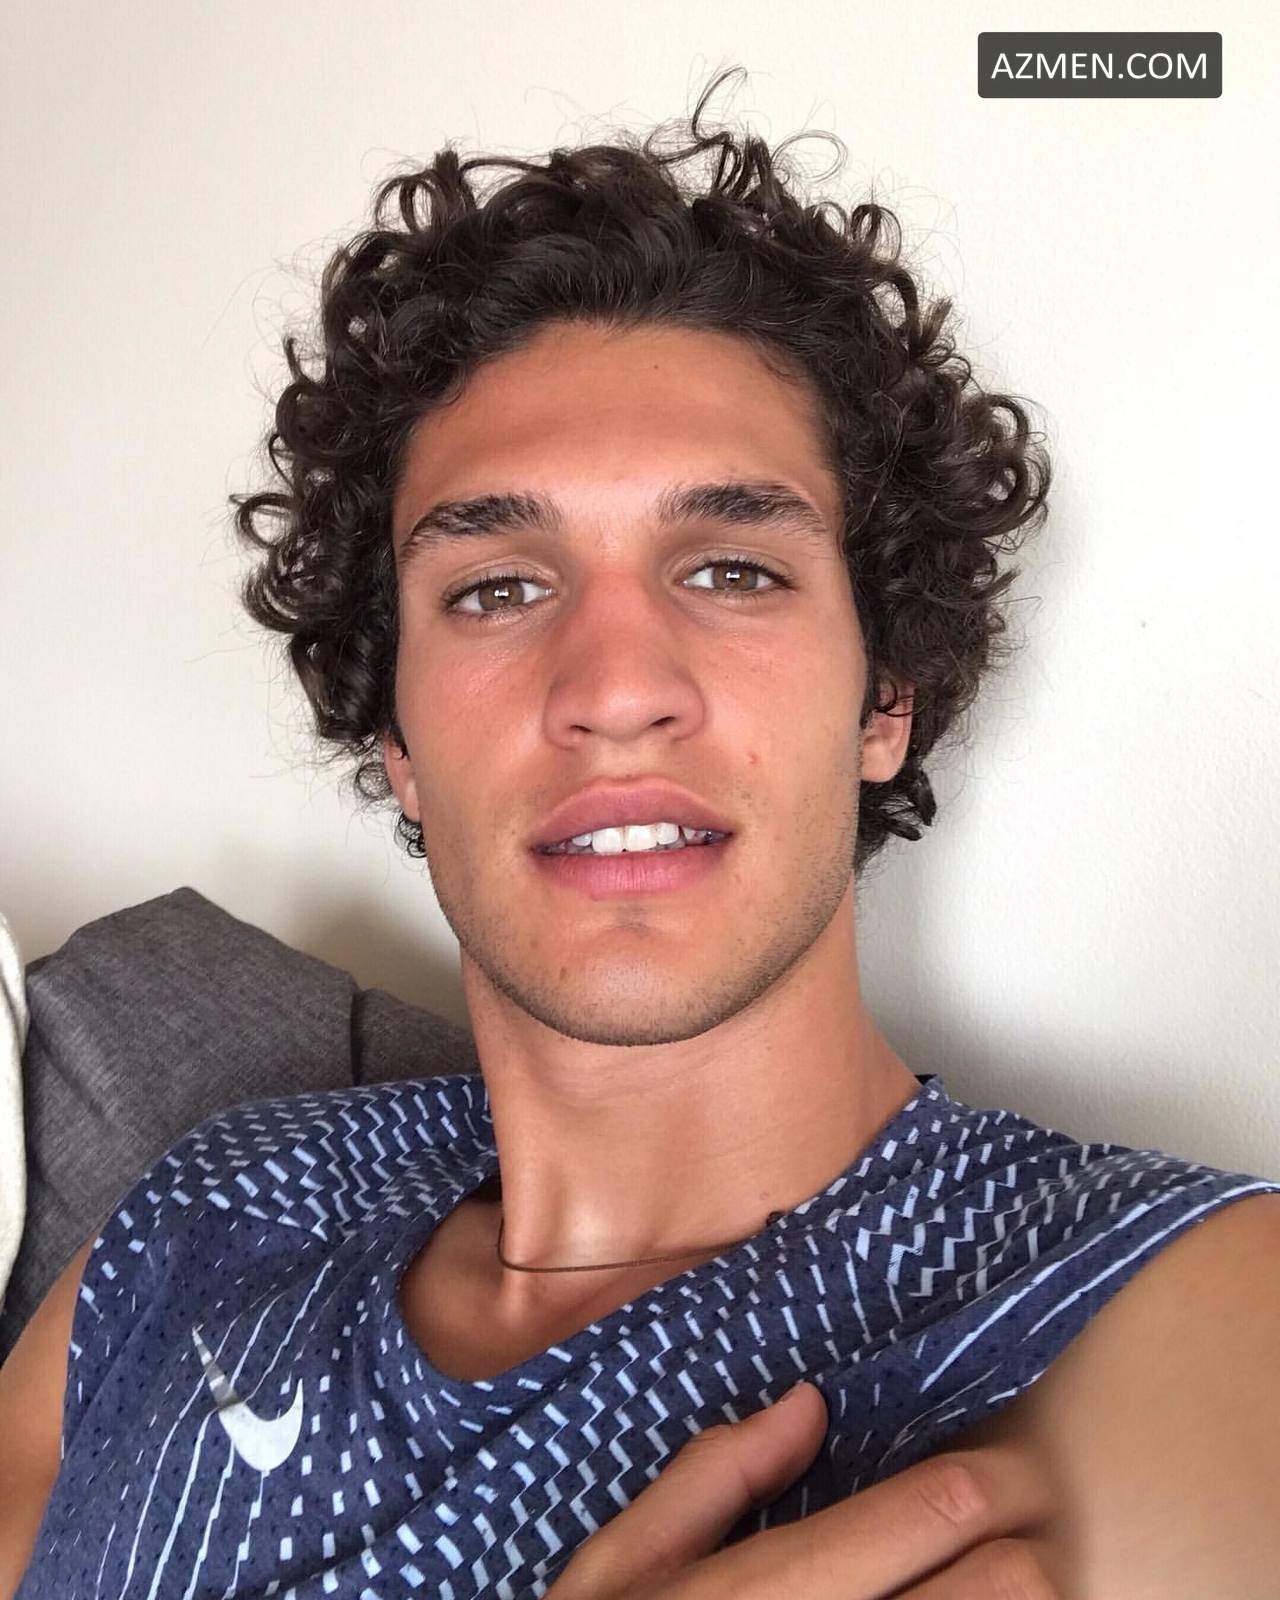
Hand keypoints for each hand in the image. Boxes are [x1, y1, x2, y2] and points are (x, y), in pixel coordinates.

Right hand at [547, 1381, 1058, 1597]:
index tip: (1002, 1471)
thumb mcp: (620, 1570)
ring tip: (964, 1587)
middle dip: (1014, 1550)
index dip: (994, 1477)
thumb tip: (808, 1407)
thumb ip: (711, 1480)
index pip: (939, 1513)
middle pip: (1010, 1584)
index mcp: (771, 1593)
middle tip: (996, 1539)